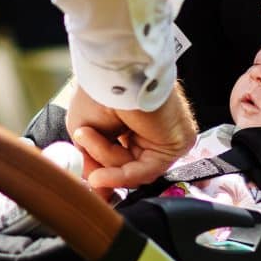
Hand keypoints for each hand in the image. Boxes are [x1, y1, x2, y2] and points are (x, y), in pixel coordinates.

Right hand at [66, 82, 196, 189]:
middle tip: (86, 174)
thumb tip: (92, 185)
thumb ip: (90, 158)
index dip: (104, 175)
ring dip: (104, 158)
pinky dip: (120, 175)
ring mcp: (165, 138)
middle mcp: (152, 132)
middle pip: (128, 167)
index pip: (122, 159)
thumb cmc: (97, 91)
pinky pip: (146, 170)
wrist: (113, 73)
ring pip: (134, 169)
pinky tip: (99, 175)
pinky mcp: (176, 143)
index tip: (88, 187)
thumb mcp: (84, 129)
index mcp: (133, 125)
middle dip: (102, 170)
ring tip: (86, 135)